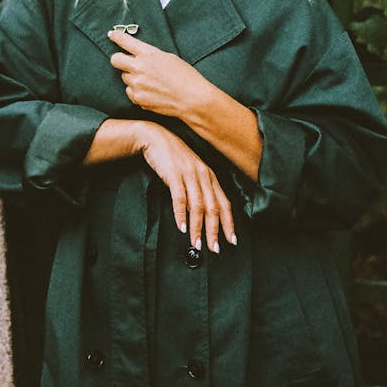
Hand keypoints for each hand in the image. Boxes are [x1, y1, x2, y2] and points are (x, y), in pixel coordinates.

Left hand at [108, 28, 207, 119]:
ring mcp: (137, 84)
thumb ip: (149, 55)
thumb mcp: (168, 57)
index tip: (112, 35)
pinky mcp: (137, 98)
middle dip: (118, 59)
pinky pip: (130, 91)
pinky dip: (137, 91)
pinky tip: (150, 91)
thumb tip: (137, 55)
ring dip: (132, 77)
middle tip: (125, 61)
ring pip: (124, 77)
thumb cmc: (185, 76)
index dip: (116, 36)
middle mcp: (139, 68)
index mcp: (148, 54)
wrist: (192, 99)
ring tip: (149, 81)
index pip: (125, 41)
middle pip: (115, 60)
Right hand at [138, 121, 235, 250]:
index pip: (224, 203)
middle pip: (213, 208)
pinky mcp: (174, 174)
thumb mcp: (191, 172)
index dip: (229, 223)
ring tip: (196, 243)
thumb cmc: (173, 157)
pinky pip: (180, 198)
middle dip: (214, 231)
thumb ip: (198, 190)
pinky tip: (182, 227)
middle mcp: (202, 175)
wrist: (155, 138)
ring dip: (198, 228)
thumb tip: (202, 215)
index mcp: (209, 175)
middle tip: (214, 249)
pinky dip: (181, 215)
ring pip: (198, 206)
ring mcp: (189, 174)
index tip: (231, 240)